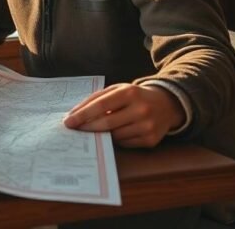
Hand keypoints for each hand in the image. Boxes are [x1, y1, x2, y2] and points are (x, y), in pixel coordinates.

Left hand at [63, 83, 185, 147]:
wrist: (166, 104)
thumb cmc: (134, 97)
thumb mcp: (118, 90)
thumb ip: (97, 99)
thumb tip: (75, 114)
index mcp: (129, 93)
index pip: (100, 105)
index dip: (82, 115)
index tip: (68, 121)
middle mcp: (140, 109)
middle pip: (106, 123)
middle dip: (86, 127)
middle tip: (74, 129)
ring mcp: (147, 126)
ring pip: (114, 136)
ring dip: (101, 134)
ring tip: (95, 129)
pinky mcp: (151, 140)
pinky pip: (124, 144)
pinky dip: (115, 139)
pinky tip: (114, 133)